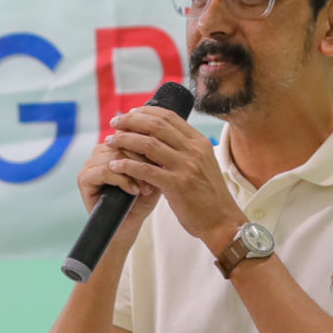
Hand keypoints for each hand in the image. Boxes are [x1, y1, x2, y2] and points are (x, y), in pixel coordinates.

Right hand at [74, 128, 165, 240]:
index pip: (130, 133)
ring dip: (133, 172)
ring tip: (145, 188)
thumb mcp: (153, 175)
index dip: (147, 144)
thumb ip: (154, 156)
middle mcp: (101, 151)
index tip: (162, 160)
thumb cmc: (141, 200)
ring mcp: (91, 164)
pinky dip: (121, 180)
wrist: (128, 224)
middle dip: (141, 160)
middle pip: (122, 143)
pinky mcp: (83, 178)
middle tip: (156, 177)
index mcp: (116, 145)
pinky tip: (133, 190)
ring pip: (113, 156)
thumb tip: (162, 140)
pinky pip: (103, 171)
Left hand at [102, 106, 243, 253]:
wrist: (222, 221)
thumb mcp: (201, 164)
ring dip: (125, 140)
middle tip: (114, 122)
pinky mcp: (177, 185)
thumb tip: (159, 137)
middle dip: (131, 121)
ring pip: (148, 144)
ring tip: (110, 141)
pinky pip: (146, 170)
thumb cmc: (207, 195)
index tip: (130, 113)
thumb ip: (184, 150)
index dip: (146, 112)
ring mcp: (186, 167)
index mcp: (199, 142)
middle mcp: (194, 150)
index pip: (169, 116)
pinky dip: (127, 165)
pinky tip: (115, 165)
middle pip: (156, 125)